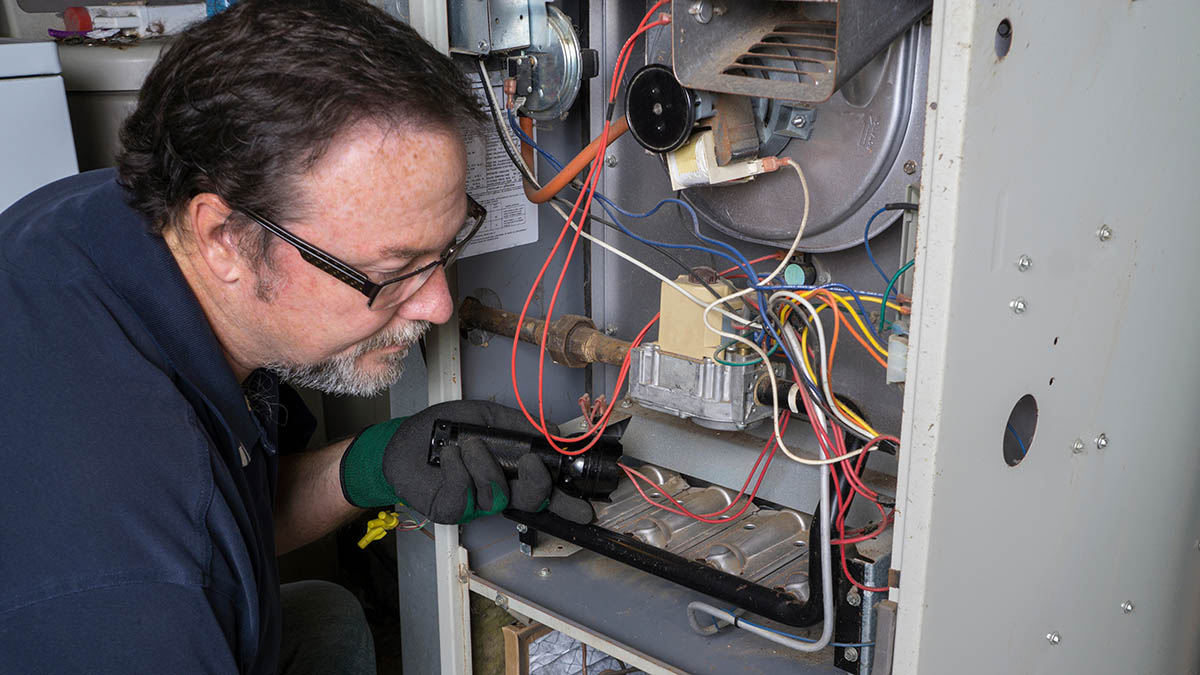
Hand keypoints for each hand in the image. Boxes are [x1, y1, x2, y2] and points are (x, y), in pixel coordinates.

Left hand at [339, 401, 592, 523]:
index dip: (566, 502)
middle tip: (532, 463)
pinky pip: (464, 494)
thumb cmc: (444, 429)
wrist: (404, 440)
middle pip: (531, 501)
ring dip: (484, 465)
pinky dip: (458, 469)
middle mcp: (498, 490)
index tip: (586, 507)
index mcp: (511, 472)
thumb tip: (554, 430)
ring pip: (497, 495)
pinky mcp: (450, 509)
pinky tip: (449, 455)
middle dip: (537, 484)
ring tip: (468, 445)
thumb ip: (521, 425)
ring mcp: (475, 503)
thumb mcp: (487, 417)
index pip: (545, 491)